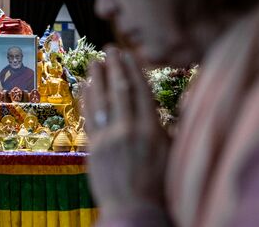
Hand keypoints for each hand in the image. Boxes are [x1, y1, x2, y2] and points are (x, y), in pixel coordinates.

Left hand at [83, 47, 169, 218]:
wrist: (134, 211)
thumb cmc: (158, 186)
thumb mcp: (173, 156)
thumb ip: (168, 130)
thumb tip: (167, 109)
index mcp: (152, 131)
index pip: (141, 92)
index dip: (133, 71)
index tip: (128, 55)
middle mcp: (130, 130)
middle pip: (120, 91)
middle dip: (115, 67)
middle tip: (110, 49)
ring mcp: (109, 138)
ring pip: (102, 101)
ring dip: (98, 78)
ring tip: (95, 61)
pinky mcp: (95, 147)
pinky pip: (89, 117)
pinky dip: (87, 100)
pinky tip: (85, 86)